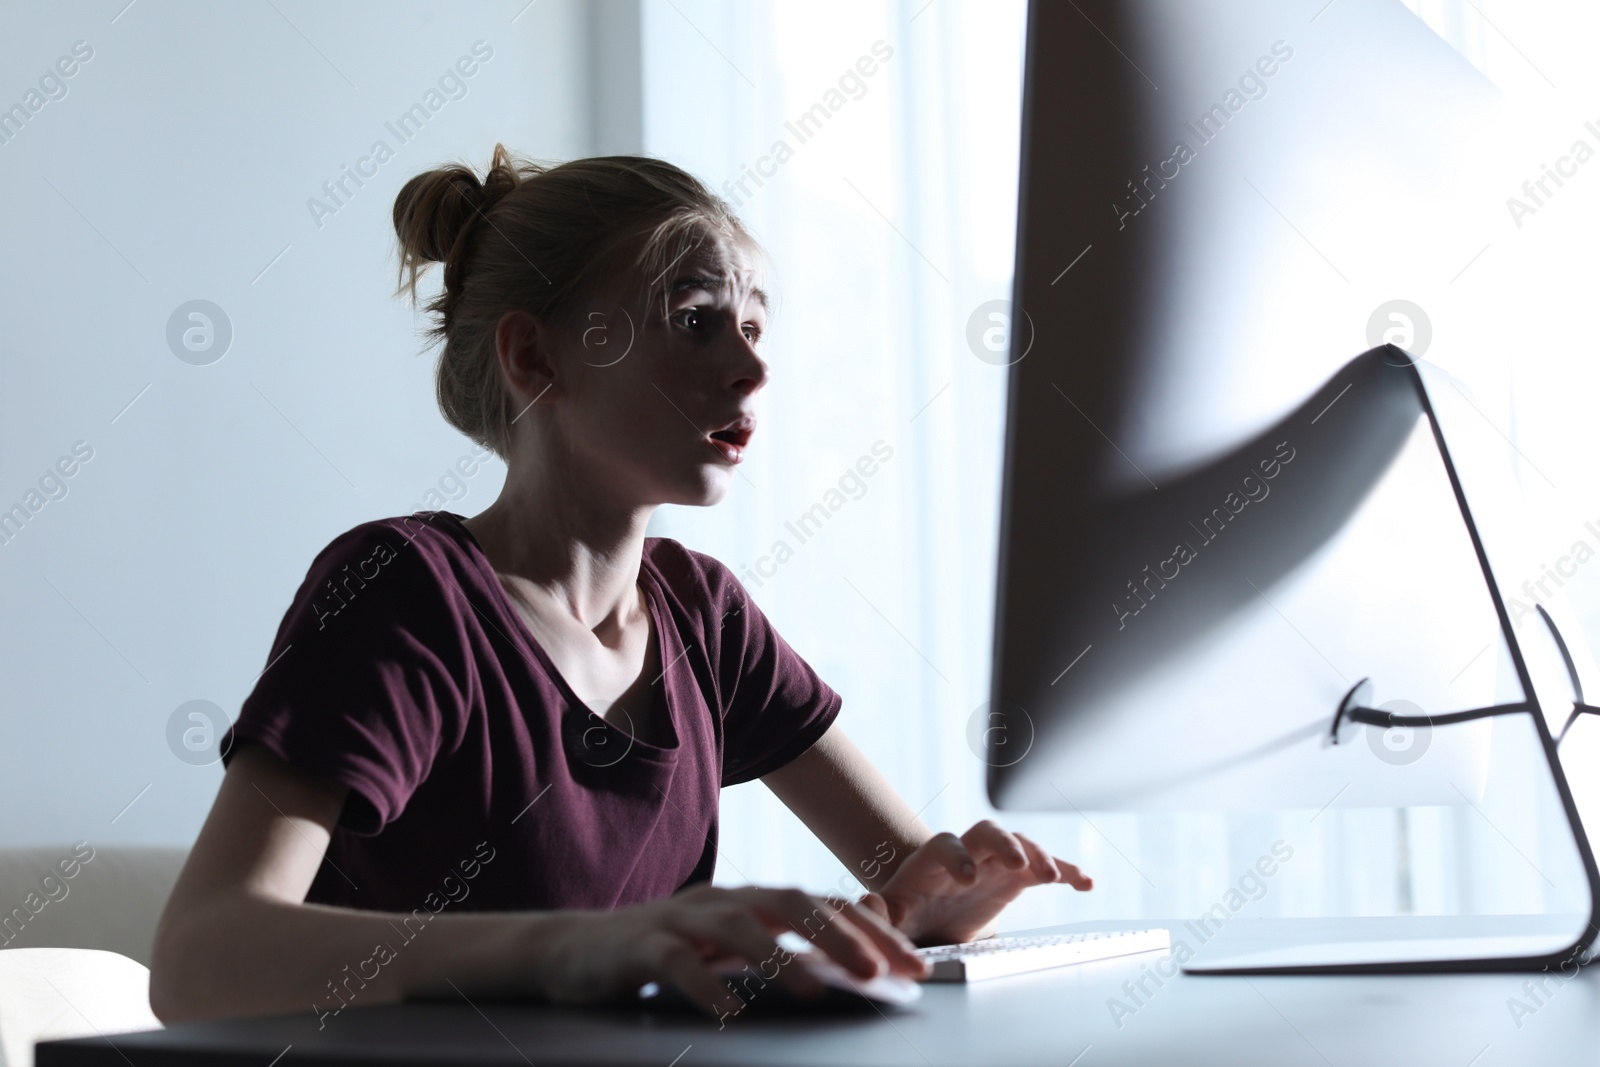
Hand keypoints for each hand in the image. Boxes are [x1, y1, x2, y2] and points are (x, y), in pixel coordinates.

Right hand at [528, 884, 928, 1017]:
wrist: (571, 952)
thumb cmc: (662, 956)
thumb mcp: (727, 952)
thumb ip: (780, 956)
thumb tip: (854, 976)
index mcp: (748, 900)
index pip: (822, 906)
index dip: (872, 932)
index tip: (915, 967)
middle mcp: (721, 900)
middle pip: (790, 902)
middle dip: (839, 936)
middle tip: (879, 973)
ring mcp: (679, 918)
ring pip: (739, 926)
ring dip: (782, 958)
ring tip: (815, 991)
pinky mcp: (640, 946)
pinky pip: (677, 962)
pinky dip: (706, 985)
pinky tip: (729, 1012)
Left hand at [861, 821, 1091, 945]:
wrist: (934, 915)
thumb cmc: (912, 914)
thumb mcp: (895, 916)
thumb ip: (882, 912)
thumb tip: (865, 904)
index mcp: (933, 861)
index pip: (945, 845)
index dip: (957, 857)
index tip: (969, 878)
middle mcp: (968, 852)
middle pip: (987, 831)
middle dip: (1004, 843)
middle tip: (1017, 863)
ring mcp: (996, 861)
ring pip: (1020, 843)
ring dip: (1038, 855)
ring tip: (1054, 876)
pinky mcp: (1019, 876)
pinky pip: (1046, 867)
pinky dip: (1067, 871)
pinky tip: (1087, 884)